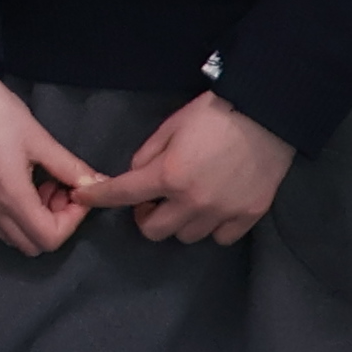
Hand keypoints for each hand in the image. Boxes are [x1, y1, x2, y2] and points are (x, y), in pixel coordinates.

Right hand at [0, 55, 103, 260]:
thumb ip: (71, 168)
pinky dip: (9, 214)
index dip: (71, 220)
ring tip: (36, 183)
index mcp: (11, 197)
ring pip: (9, 237)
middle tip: (58, 188)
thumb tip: (99, 184)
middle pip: (31, 245)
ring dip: (31, 220)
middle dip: (53, 223)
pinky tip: (12, 181)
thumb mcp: (40, 139)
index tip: (75, 191)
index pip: (50, 238)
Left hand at [103, 91, 293, 246]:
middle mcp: (192, 201)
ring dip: (180, 222)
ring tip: (187, 201)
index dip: (98, 197)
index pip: (122, 194)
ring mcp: (222, 212)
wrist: (267, 114)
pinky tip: (214, 208)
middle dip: (146, 216)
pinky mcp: (248, 216)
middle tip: (153, 199)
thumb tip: (136, 176)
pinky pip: (220, 237)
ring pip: (187, 237)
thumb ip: (148, 154)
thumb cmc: (215, 113)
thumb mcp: (171, 126)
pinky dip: (212, 227)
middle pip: (154, 231)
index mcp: (169, 175)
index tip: (84, 197)